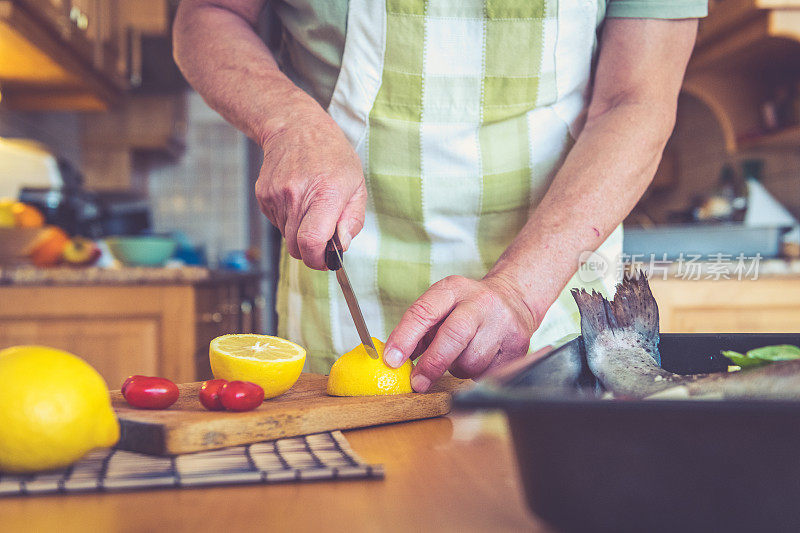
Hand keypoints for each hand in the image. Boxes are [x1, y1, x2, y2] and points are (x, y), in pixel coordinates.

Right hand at [255, 106, 366, 269]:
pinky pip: (277, 223)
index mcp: (325, 194)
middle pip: (297, 248)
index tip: (326, 260)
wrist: (295, 128)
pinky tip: (297, 198)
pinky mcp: (263, 196)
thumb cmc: (332, 156)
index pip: (312, 242)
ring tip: (311, 206)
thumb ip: (353, 220)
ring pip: (286, 237)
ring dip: (299, 232)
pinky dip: (288, 220)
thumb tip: (341, 246)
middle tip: (323, 237)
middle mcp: (297, 195)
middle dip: (311, 251)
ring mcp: (276, 196)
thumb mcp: (357, 185)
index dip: (318, 260)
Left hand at [383, 274, 538, 391]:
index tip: (391, 360)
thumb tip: (395, 360)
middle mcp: (480, 302)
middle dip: (432, 363)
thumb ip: (419, 331)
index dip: (405, 338)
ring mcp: (502, 323)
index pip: (424, 311)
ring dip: (458, 368)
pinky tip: (481, 359)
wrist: (515, 298)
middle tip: (417, 383)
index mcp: (453, 289)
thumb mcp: (442, 306)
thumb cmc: (468, 307)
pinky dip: (478, 373)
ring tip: (461, 356)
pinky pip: (489, 373)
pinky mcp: (518, 345)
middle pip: (453, 335)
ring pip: (472, 360)